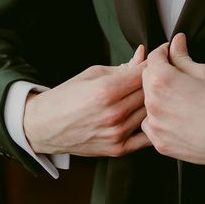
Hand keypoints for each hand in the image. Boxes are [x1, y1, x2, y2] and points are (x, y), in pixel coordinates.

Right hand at [23, 45, 151, 156]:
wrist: (45, 125)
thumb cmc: (68, 95)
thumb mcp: (93, 73)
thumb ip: (123, 66)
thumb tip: (143, 54)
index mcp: (107, 90)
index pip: (144, 73)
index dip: (154, 63)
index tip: (159, 58)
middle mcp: (114, 113)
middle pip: (150, 93)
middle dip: (155, 81)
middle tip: (158, 75)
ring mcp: (117, 133)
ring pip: (150, 113)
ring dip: (154, 103)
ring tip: (153, 94)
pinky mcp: (118, 149)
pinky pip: (147, 137)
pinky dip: (151, 125)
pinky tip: (147, 116)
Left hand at [141, 33, 204, 166]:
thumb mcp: (203, 71)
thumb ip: (182, 56)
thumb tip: (176, 42)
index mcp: (162, 79)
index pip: (153, 58)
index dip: (163, 51)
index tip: (170, 53)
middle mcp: (153, 102)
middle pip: (146, 79)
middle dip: (158, 73)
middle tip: (176, 76)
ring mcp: (155, 124)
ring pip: (148, 103)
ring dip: (157, 97)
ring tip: (179, 100)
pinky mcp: (159, 142)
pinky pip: (151, 125)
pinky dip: (159, 120)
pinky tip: (176, 118)